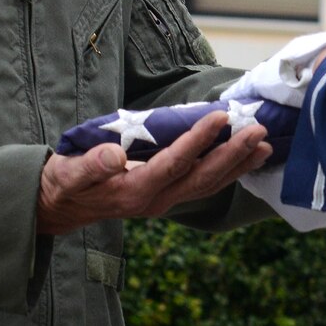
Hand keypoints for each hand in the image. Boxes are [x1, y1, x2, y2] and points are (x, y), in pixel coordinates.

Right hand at [36, 110, 271, 236]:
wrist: (59, 208)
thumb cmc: (64, 184)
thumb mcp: (68, 174)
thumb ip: (89, 166)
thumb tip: (115, 155)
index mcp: (133, 192)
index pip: (173, 163)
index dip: (198, 141)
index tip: (220, 117)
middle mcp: (155, 200)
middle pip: (202, 178)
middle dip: (232, 154)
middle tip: (259, 131)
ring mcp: (164, 201)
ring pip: (208, 185)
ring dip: (238, 165)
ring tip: (265, 146)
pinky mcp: (167, 197)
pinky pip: (203, 186)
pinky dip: (227, 172)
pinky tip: (244, 159)